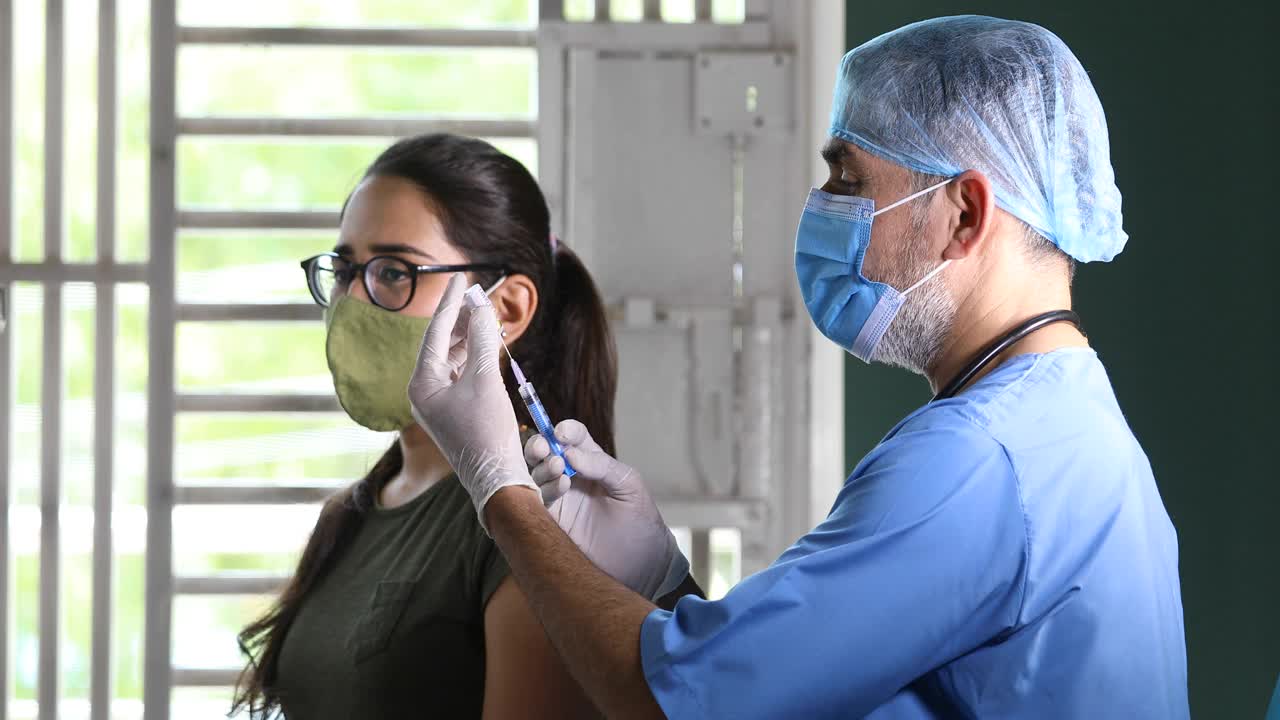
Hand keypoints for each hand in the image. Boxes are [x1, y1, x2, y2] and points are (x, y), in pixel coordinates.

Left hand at [408, 274, 536, 530]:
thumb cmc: (488, 433)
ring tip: (487, 315)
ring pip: (453, 358)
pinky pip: (462, 374)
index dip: (452, 303)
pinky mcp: (455, 411)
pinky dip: (476, 357)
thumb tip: (481, 308)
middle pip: (442, 343)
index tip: (463, 277)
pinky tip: (490, 345)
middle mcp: (424, 392)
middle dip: (461, 318)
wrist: (497, 480)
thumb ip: (482, 340)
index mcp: (422, 384)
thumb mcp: (486, 380)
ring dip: (471, 337)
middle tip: (479, 293)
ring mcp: (438, 403)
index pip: (435, 333)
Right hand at [525, 420, 688, 599]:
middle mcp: (571, 476)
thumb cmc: (639, 520)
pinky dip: (542, 490)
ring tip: (561, 472)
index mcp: (591, 461)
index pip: (571, 436)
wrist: (640, 565)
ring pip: (536, 474)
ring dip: (543, 468)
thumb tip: (569, 452)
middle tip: (545, 449)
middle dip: (540, 445)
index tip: (561, 433)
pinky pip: (534, 501)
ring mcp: (559, 499)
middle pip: (544, 452)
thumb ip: (601, 464)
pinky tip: (560, 489)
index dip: (564, 430)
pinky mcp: (551, 522)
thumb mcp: (627, 484)